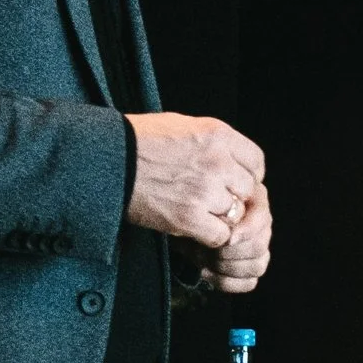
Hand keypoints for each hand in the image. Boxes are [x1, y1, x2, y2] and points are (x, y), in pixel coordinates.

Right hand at [127, 113, 264, 248]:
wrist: (106, 159)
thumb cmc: (139, 140)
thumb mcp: (184, 126)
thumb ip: (213, 142)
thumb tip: (233, 159)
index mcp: (218, 135)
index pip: (256, 162)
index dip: (246, 175)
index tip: (232, 182)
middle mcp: (217, 161)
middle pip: (248, 190)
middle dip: (233, 197)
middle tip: (211, 201)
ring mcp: (204, 190)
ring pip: (235, 214)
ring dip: (220, 218)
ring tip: (198, 212)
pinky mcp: (189, 217)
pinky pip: (220, 235)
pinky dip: (209, 236)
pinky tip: (192, 227)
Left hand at [192, 180, 271, 295]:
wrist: (179, 222)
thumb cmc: (190, 209)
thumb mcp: (199, 207)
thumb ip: (217, 215)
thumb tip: (229, 238)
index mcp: (254, 202)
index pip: (262, 220)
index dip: (246, 232)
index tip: (227, 239)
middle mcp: (260, 225)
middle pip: (259, 246)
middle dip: (230, 253)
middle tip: (206, 249)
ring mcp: (258, 248)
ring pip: (257, 266)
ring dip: (227, 267)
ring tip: (204, 259)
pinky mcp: (248, 269)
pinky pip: (249, 283)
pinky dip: (226, 282)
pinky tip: (206, 272)